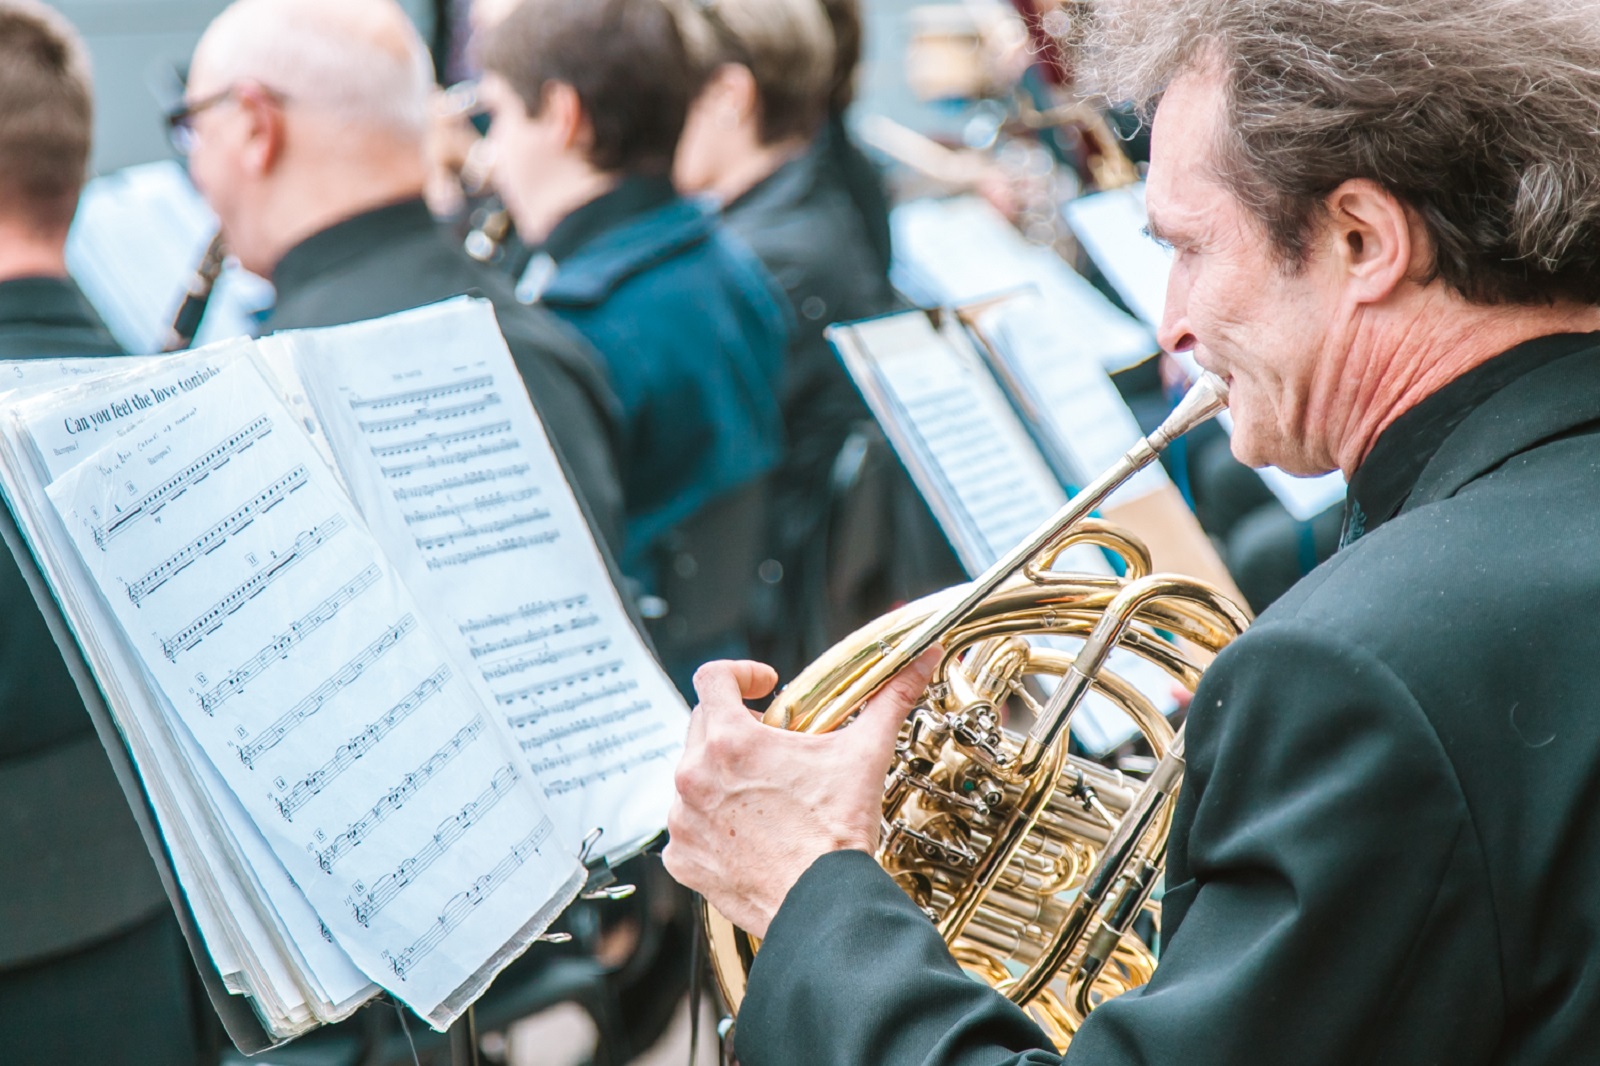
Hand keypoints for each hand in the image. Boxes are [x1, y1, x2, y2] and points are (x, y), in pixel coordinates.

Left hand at [662, 649, 942, 937]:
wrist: (821, 904)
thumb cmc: (837, 831)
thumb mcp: (864, 753)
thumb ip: (890, 699)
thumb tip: (923, 660)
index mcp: (729, 741)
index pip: (711, 678)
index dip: (740, 673)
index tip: (765, 688)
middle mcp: (694, 775)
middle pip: (702, 724)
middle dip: (736, 726)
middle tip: (774, 744)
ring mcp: (683, 819)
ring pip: (692, 776)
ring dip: (721, 775)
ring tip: (763, 791)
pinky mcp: (682, 858)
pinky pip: (687, 827)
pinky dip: (711, 823)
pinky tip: (746, 831)